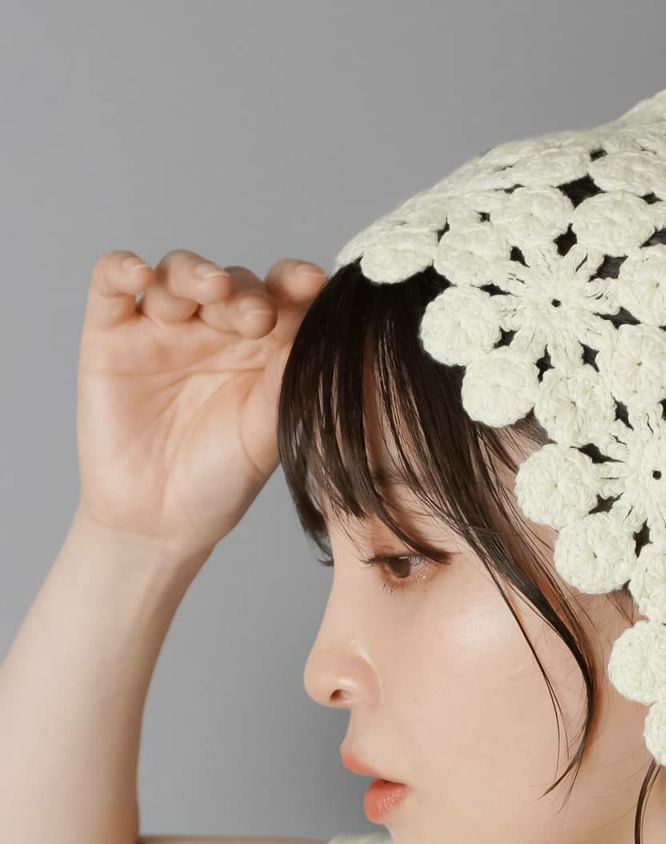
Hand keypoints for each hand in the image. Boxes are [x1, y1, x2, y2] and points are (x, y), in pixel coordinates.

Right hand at [75, 248, 327, 557]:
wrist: (160, 520)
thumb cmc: (221, 479)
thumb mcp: (266, 432)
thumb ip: (287, 380)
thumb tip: (322, 328)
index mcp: (262, 349)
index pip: (283, 299)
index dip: (297, 283)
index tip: (315, 284)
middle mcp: (215, 330)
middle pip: (233, 281)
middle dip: (247, 292)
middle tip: (259, 319)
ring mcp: (163, 328)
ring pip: (178, 274)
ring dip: (197, 273)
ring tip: (214, 291)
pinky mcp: (110, 334)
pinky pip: (110, 284)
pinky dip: (121, 268)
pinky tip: (140, 274)